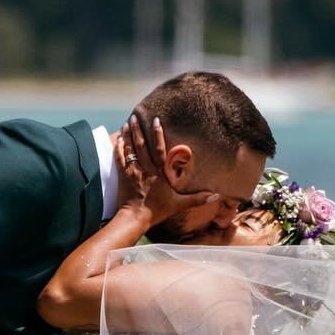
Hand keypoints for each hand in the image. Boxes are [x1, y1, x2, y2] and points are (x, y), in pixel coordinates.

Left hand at [116, 109, 219, 226]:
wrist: (136, 218)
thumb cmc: (158, 210)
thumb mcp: (179, 204)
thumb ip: (197, 198)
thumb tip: (216, 196)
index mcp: (160, 172)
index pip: (159, 149)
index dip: (157, 134)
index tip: (155, 120)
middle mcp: (146, 168)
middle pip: (141, 145)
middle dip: (138, 129)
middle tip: (134, 116)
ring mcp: (133, 171)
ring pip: (130, 149)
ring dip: (128, 135)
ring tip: (126, 123)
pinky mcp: (123, 176)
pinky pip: (120, 158)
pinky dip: (119, 148)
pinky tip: (118, 139)